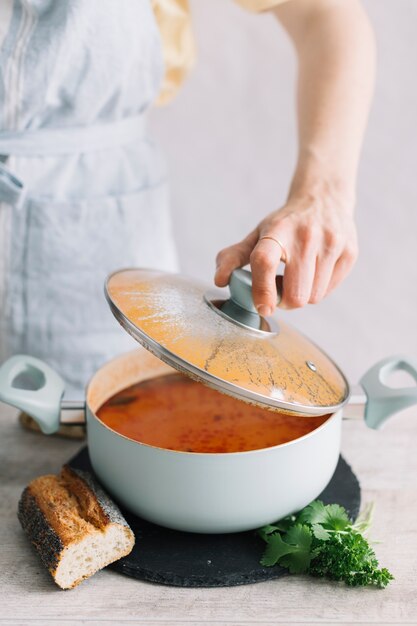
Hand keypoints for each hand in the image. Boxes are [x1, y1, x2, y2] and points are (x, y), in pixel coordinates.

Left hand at [215, 184, 357, 313]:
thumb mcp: (258, 235)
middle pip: (296, 294)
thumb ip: (234, 257)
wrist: (324, 199)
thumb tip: (220, 279)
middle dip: (284, 301)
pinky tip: (313, 273)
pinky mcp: (349, 252)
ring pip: (313, 297)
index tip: (262, 308)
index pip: (265, 262)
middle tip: (278, 290)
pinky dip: (318, 289)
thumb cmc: (286, 224)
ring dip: (301, 295)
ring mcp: (331, 243)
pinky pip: (329, 290)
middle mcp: (306, 235)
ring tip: (296, 278)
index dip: (261, 290)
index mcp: (277, 231)